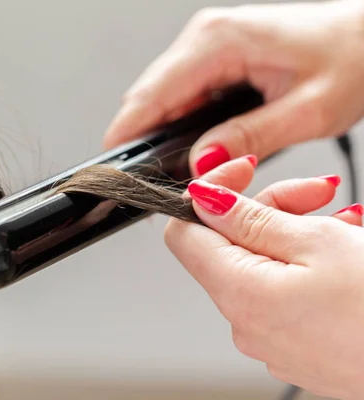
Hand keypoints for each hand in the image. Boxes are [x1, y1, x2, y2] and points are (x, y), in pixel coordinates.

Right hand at [104, 0, 363, 175]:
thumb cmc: (353, 59)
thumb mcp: (307, 111)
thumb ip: (248, 138)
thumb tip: (200, 162)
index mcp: (219, 41)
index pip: (152, 93)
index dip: (127, 133)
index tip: (113, 169)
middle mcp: (205, 37)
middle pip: (150, 97)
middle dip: (145, 139)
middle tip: (156, 181)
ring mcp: (208, 46)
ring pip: (164, 98)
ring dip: (164, 132)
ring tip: (179, 167)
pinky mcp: (215, 57)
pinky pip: (183, 94)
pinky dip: (181, 122)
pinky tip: (195, 144)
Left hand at [164, 156, 363, 398]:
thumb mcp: (316, 243)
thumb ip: (249, 219)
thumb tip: (203, 200)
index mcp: (237, 293)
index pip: (183, 233)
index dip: (207, 195)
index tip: (241, 173)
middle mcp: (244, 322)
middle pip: (230, 245)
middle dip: (270, 208)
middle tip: (320, 193)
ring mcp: (270, 339)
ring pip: (262, 266)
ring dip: (297, 234)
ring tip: (346, 226)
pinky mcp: (296, 347)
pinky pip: (284, 294)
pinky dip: (307, 268)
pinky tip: (346, 257)